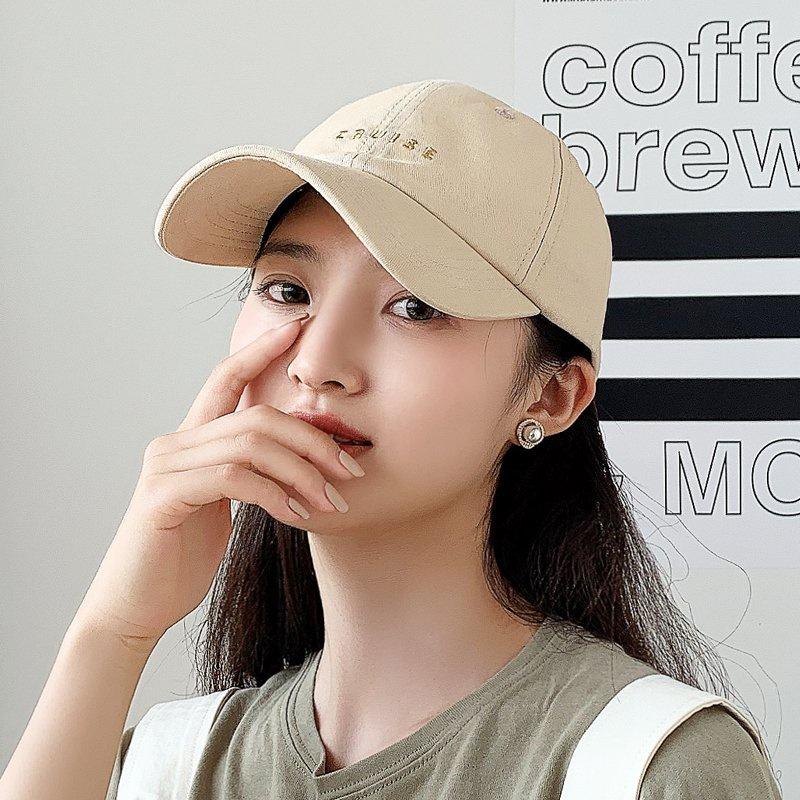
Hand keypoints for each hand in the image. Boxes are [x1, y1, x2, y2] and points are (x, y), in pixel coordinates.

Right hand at [72, 313, 363, 645]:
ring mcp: (166, 466)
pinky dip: (275, 494)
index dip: (260, 350)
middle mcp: (174, 443)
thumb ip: (247, 473)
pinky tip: (296, 516)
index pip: (226, 378)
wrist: (136, 606)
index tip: (297, 328)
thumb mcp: (221, 506)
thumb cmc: (182, 557)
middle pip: (257, 417)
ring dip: (302, 474)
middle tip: (348, 472)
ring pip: (251, 444)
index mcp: (190, 440)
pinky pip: (234, 478)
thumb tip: (299, 461)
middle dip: (312, 441)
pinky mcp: (164, 496)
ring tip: (330, 504)